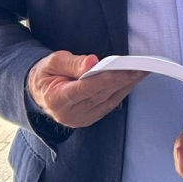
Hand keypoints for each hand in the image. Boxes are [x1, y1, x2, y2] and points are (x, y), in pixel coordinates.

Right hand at [26, 51, 145, 128]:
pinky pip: (111, 104)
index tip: (123, 69)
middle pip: (101, 94)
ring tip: (143, 71)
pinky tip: (133, 80)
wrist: (40, 91)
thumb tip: (92, 62)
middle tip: (141, 66)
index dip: (105, 79)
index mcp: (56, 99)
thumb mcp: (53, 62)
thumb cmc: (47, 73)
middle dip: (122, 79)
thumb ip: (73, 63)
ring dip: (128, 85)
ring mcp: (80, 119)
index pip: (85, 88)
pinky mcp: (90, 119)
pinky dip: (123, 91)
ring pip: (109, 100)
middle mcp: (69, 114)